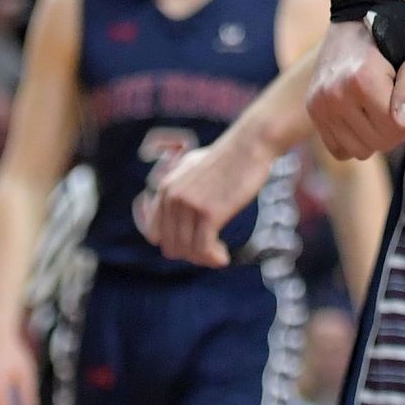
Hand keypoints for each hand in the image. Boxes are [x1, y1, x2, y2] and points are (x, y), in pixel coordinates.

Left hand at [144, 128, 275, 266]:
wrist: (249, 145)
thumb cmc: (226, 158)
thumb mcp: (192, 168)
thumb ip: (178, 187)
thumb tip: (174, 212)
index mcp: (166, 189)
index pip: (154, 234)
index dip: (172, 244)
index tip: (192, 246)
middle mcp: (172, 197)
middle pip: (171, 246)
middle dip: (191, 255)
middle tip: (210, 251)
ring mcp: (189, 204)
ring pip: (188, 251)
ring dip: (205, 259)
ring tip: (219, 255)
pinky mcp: (209, 212)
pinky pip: (204, 249)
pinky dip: (213, 259)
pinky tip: (223, 258)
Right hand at [307, 20, 404, 159]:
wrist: (358, 12)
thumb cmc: (395, 34)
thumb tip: (402, 122)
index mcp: (363, 79)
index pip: (396, 129)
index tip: (404, 95)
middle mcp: (335, 93)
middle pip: (377, 144)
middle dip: (392, 128)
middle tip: (391, 99)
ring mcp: (320, 102)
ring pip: (358, 150)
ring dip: (372, 135)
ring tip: (373, 105)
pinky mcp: (312, 107)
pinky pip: (337, 148)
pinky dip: (352, 139)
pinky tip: (358, 116)